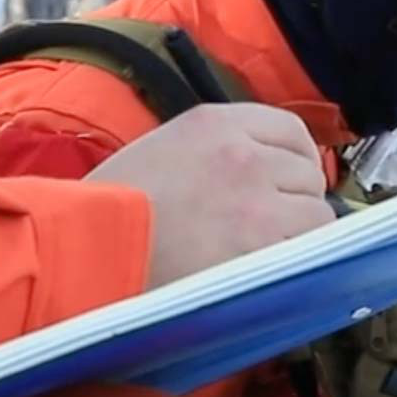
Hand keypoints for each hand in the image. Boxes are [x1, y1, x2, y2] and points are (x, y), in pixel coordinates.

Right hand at [89, 104, 334, 285]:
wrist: (80, 251)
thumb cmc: (101, 213)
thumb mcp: (157, 155)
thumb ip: (210, 157)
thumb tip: (254, 180)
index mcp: (213, 124)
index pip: (289, 130)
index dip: (294, 161)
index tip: (287, 184)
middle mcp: (244, 153)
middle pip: (307, 172)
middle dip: (294, 200)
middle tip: (270, 228)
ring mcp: (258, 198)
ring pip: (316, 211)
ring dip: (298, 234)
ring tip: (263, 254)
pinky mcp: (263, 243)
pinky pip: (310, 247)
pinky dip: (298, 260)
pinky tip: (269, 272)